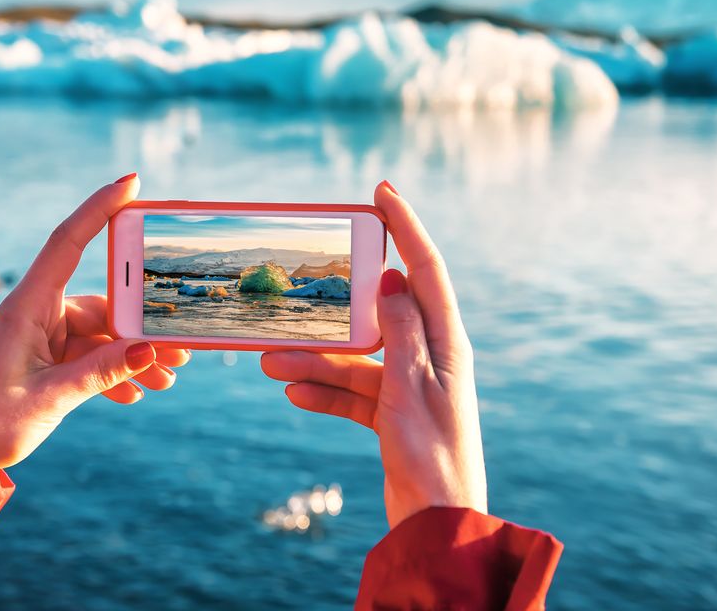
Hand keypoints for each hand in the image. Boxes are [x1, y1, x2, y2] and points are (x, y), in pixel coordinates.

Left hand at [0, 175, 189, 467]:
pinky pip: (87, 357)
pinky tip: (134, 395)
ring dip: (133, 356)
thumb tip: (151, 351)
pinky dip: (112, 373)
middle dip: (144, 324)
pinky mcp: (44, 361)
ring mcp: (41, 337)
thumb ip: (102, 372)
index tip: (132, 182)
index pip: (69, 241)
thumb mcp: (51, 396)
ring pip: (101, 334)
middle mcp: (37, 313)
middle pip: (103, 302)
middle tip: (181, 347)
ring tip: (167, 380)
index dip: (99, 207)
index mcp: (28, 306)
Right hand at [261, 181, 485, 526]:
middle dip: (330, 312)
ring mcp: (410, 386)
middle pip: (376, 316)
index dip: (405, 226)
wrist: (437, 525)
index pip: (425, 269)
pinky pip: (352, 392)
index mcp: (447, 343)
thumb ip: (402, 331)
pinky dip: (324, 393)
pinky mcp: (392, 414)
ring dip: (314, 362)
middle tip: (294, 296)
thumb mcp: (412, 389)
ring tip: (270, 365)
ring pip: (355, 359)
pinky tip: (293, 395)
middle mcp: (430, 357)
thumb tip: (391, 279)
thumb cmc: (433, 458)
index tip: (381, 191)